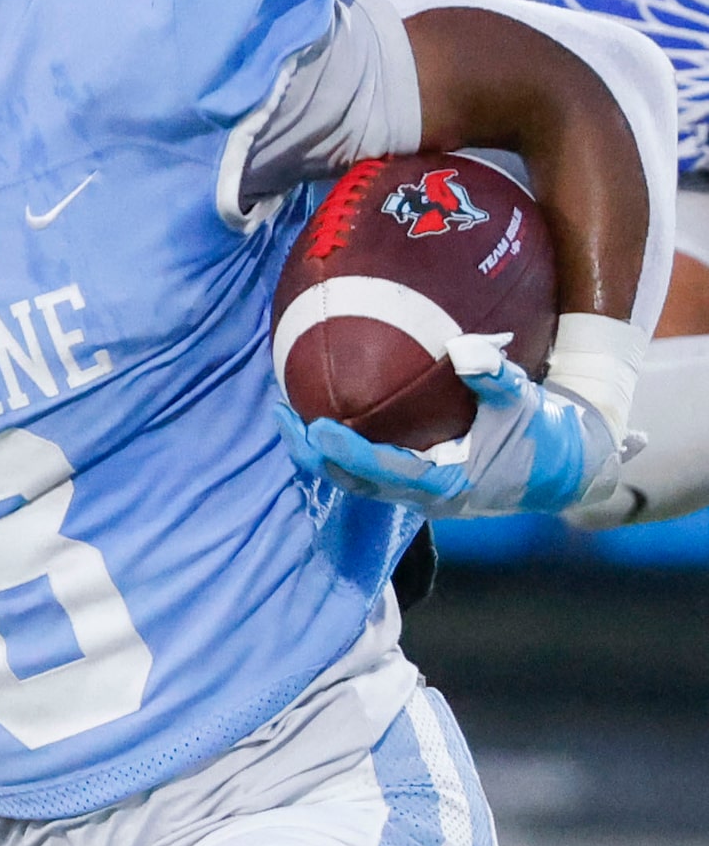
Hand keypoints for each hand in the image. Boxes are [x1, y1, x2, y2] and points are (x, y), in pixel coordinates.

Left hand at [276, 332, 621, 518]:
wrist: (565, 468)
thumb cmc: (542, 432)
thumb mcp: (522, 402)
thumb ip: (493, 377)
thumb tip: (463, 348)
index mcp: (447, 483)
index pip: (382, 470)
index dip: (344, 451)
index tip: (313, 425)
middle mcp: (424, 497)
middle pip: (351, 481)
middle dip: (312, 453)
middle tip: (280, 414)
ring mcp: (417, 496)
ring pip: (353, 480)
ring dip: (318, 453)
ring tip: (285, 415)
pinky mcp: (416, 487)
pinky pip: (367, 471)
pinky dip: (341, 450)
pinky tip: (322, 416)